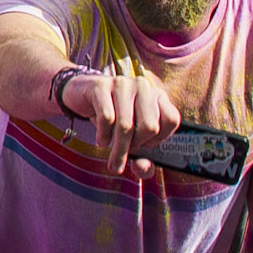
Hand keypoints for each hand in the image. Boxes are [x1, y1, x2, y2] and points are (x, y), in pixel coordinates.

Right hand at [64, 66, 181, 172]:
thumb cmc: (113, 118)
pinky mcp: (101, 86)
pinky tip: (102, 140)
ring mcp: (122, 84)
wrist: (81, 94)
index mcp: (157, 96)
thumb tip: (141, 168)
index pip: (171, 119)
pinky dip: (103, 135)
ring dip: (119, 149)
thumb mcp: (131, 138)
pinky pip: (106, 118)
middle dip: (136, 146)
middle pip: (149, 126)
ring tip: (113, 161)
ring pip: (126, 125)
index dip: (159, 139)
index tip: (145, 146)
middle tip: (126, 150)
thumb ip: (142, 159)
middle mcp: (143, 86)